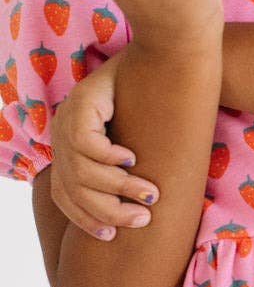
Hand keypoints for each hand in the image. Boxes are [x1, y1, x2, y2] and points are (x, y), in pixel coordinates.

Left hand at [50, 48, 160, 240]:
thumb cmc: (153, 92)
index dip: (85, 218)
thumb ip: (126, 160)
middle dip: (107, 211)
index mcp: (68, 144)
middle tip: (141, 219)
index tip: (110, 237)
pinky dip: (109, 157)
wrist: (160, 49)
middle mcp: (61, 134)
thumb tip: (141, 198)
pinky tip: (132, 160)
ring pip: (83, 172)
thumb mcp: (134, 131)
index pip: (64, 195)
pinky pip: (89, 143)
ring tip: (148, 195)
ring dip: (118, 187)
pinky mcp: (81, 104)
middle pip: (73, 190)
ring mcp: (68, 118)